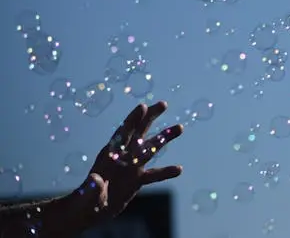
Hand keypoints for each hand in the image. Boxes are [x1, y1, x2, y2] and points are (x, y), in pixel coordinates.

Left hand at [76, 101, 183, 223]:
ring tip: (180, 127)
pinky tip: (179, 169)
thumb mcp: (87, 194)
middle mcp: (123, 157)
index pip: (123, 133)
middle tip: (163, 104)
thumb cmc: (83, 201)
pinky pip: (155, 174)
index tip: (143, 107)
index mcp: (109, 154)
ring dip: (165, 138)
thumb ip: (92, 186)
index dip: (132, 120)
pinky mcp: (137, 180)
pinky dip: (166, 172)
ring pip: (151, 149)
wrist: (88, 212)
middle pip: (139, 133)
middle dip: (150, 118)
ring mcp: (131, 167)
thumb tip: (95, 179)